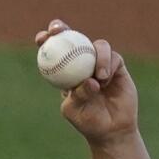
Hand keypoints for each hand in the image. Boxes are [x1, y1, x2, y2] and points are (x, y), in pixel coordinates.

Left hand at [35, 20, 138, 146]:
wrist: (112, 129)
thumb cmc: (88, 121)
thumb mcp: (75, 110)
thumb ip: (79, 94)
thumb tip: (89, 80)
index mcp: (64, 72)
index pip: (53, 52)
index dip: (46, 41)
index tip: (41, 38)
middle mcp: (81, 63)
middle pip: (72, 38)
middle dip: (63, 29)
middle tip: (60, 31)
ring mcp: (99, 63)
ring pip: (97, 46)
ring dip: (97, 58)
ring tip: (99, 79)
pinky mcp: (116, 65)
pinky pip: (113, 56)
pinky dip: (108, 65)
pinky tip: (105, 80)